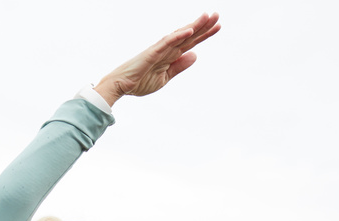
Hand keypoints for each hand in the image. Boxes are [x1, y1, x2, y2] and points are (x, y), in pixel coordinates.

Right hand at [94, 13, 220, 106]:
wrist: (121, 86)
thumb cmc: (140, 81)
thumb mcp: (165, 77)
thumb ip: (179, 66)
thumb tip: (195, 55)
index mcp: (170, 55)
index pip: (191, 42)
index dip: (205, 34)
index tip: (218, 26)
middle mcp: (167, 49)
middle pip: (188, 35)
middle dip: (203, 26)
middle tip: (217, 15)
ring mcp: (159, 49)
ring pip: (180, 35)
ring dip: (194, 26)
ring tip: (207, 16)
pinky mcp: (151, 53)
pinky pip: (167, 43)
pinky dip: (178, 36)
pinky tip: (190, 31)